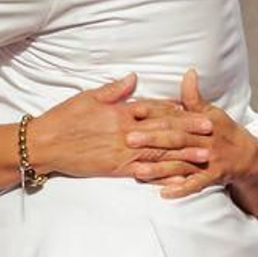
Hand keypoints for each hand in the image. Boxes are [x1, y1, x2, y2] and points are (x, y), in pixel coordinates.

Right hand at [29, 73, 212, 178]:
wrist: (45, 144)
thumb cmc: (63, 118)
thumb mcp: (86, 97)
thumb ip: (112, 90)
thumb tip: (133, 78)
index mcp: (119, 112)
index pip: (154, 110)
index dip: (177, 111)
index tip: (197, 110)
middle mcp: (125, 132)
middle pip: (163, 131)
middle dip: (189, 131)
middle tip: (212, 131)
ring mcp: (122, 152)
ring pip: (159, 152)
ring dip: (184, 153)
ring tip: (205, 155)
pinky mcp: (115, 168)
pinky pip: (145, 172)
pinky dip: (163, 175)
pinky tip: (179, 178)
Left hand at [128, 69, 257, 203]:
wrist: (251, 157)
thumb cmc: (225, 131)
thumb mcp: (212, 112)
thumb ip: (194, 96)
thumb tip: (188, 72)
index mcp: (202, 121)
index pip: (175, 116)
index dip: (154, 112)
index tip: (133, 110)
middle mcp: (206, 139)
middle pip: (176, 139)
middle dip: (152, 139)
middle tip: (128, 139)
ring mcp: (210, 159)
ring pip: (182, 163)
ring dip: (161, 168)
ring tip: (138, 171)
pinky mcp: (214, 176)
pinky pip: (197, 184)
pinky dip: (182, 189)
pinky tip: (164, 194)